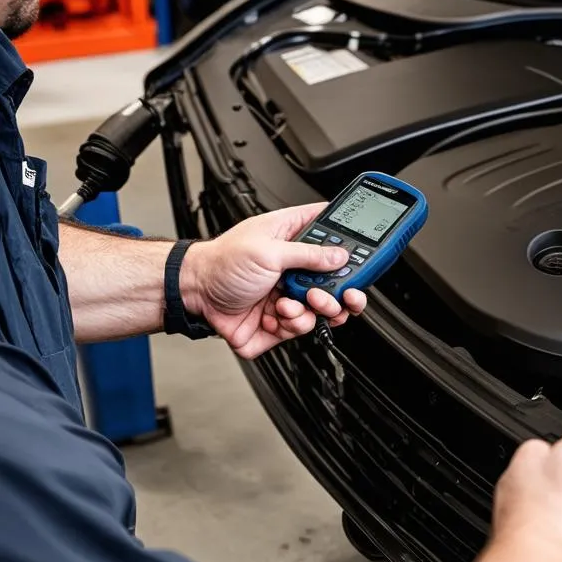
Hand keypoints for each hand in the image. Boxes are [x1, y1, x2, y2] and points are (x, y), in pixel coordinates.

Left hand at [181, 203, 366, 358]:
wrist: (193, 294)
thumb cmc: (220, 263)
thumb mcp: (268, 250)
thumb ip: (309, 254)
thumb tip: (340, 254)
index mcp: (294, 238)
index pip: (332, 233)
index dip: (351, 242)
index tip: (367, 251)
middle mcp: (295, 267)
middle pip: (338, 280)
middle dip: (343, 289)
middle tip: (346, 293)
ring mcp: (290, 294)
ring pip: (326, 308)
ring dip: (317, 308)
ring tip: (301, 302)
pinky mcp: (281, 320)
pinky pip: (304, 327)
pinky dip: (294, 322)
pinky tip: (280, 313)